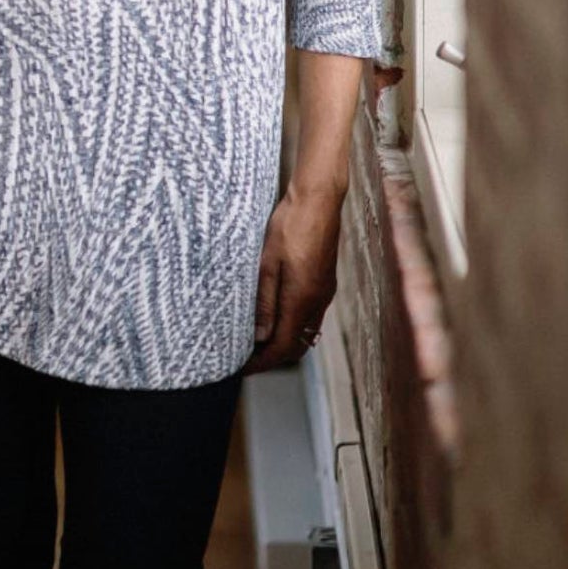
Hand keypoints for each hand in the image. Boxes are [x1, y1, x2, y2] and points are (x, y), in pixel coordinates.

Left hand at [246, 184, 342, 371]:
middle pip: (297, 345)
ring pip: (305, 331)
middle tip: (246, 357)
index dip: (263, 363)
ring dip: (282, 340)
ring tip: (255, 340)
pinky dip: (292, 324)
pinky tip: (274, 315)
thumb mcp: (267, 263)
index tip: (243, 368)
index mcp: (302, 300)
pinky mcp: (324, 281)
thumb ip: (264, 302)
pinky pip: (310, 315)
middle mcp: (318, 301)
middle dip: (272, 356)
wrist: (317, 200)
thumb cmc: (289, 226)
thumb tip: (258, 337)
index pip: (284, 347)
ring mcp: (324, 291)